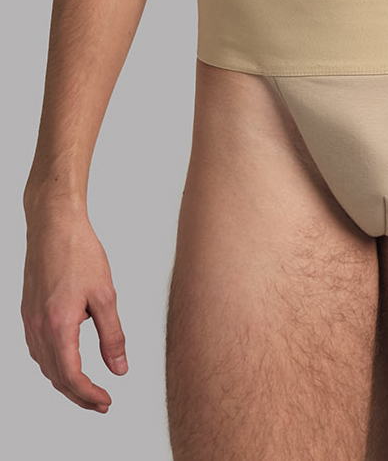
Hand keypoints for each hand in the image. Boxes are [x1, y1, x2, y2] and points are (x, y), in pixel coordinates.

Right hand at [21, 210, 127, 411]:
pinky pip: (38, 349)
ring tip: (87, 386)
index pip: (72, 377)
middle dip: (79, 395)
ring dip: (65, 381)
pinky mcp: (28, 311)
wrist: (54, 225)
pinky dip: (53, 363)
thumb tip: (119, 368)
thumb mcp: (105, 295)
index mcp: (58, 326)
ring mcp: (29, 320)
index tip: (107, 401)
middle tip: (101, 403)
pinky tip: (67, 360)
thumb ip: (112, 335)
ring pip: (45, 365)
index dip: (89, 395)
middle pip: (56, 377)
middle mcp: (38, 328)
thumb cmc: (78, 252)